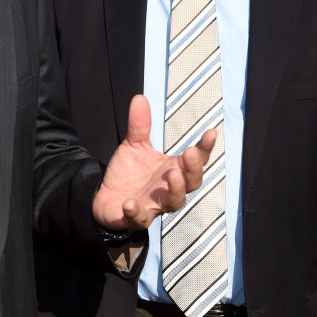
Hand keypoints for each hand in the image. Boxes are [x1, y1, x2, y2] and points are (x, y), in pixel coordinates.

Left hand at [92, 95, 215, 230]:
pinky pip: (139, 219)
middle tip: (190, 153)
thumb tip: (140, 97)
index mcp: (173, 169)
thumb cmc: (129, 173)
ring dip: (176, 190)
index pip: (195, 159)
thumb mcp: (134, 146)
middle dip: (193, 169)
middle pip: (191, 182)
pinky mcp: (135, 218)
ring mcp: (154, 205)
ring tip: (172, 174)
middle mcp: (169, 188)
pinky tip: (130, 203)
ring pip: (174, 203)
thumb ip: (139, 125)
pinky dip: (136, 212)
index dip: (205, 148)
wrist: (106, 198)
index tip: (211, 132)